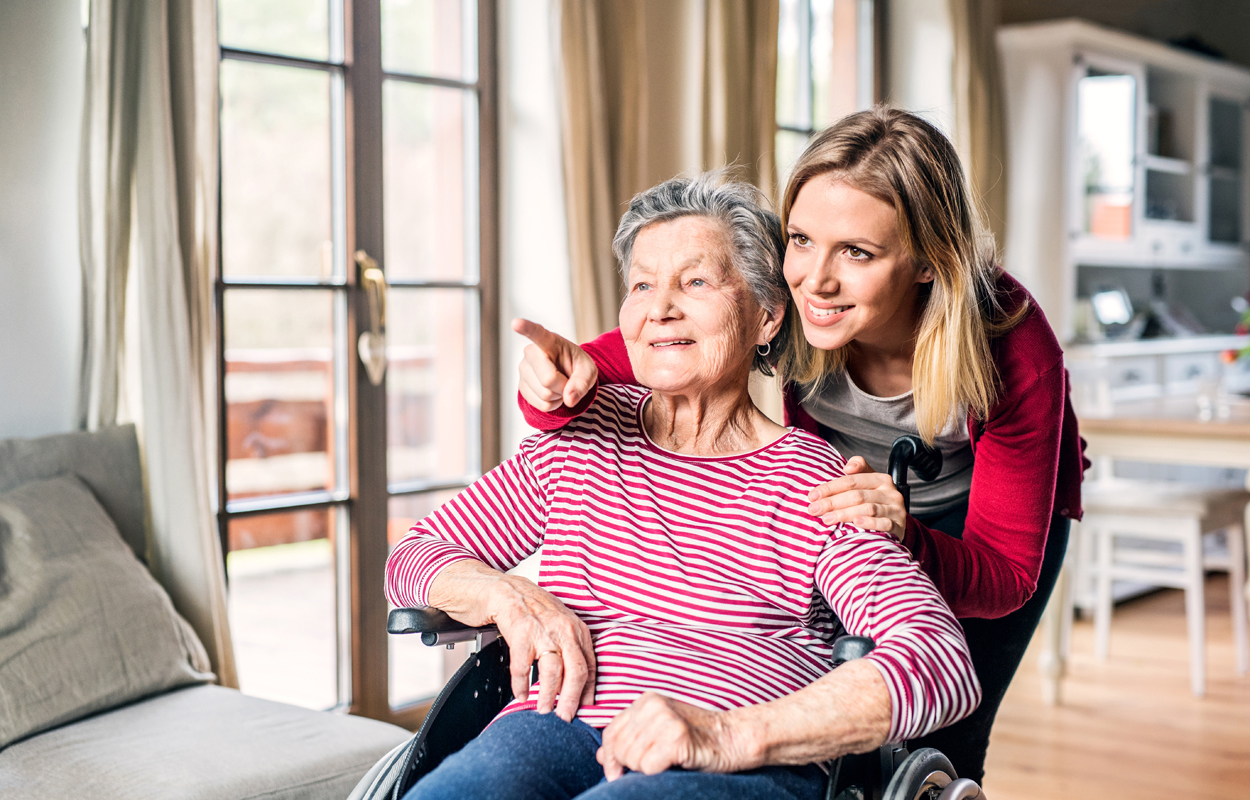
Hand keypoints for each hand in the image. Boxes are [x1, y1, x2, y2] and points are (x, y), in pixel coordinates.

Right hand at [485, 575, 596, 721]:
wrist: (504, 589)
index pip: (590, 664)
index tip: (587, 707)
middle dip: (572, 699)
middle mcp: (564, 629)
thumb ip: (570, 645)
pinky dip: (521, 686)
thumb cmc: (532, 607)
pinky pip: (522, 668)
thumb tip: (576, 680)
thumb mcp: (560, 622)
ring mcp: (543, 631)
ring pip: (552, 672)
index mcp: (577, 629)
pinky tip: (521, 695)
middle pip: (576, 671)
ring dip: (548, 696)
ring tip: (544, 710)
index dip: (589, 690)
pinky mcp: (521, 634)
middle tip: (566, 717)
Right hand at [513, 318, 597, 411]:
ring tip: (560, 384)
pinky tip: (553, 393)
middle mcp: (531, 353)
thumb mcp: (589, 370)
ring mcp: (523, 370)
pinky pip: (541, 405)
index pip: (537, 333)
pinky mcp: (521, 386)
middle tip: (568, 379)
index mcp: (550, 341)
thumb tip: (568, 399)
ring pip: (545, 395)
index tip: (515, 323)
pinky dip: (553, 405)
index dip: (526, 328)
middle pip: (548, 379)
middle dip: (563, 386)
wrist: (567, 376)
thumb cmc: (578, 367)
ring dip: (558, 396)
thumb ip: (583, 383)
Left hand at [596, 693, 754, 779]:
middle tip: (649, 768)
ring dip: (645, 769)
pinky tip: (673, 764)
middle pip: (619, 748)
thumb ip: (631, 738)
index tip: (615, 773)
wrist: (732, 738)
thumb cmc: (695, 738)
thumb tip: (601, 755)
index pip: (610, 733)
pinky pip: (648, 767)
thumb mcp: (658, 731)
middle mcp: (653, 706)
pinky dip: (657, 772)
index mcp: (646, 701)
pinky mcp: (677, 738)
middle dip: (628, 766)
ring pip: (632, 759)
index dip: (609, 757)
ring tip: (665, 763)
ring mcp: (666, 720)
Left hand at [807, 456, 906, 538]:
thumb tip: (847, 467)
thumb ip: (857, 470)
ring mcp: (895, 510)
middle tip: (814, 509)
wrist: (896, 522)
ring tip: (827, 518)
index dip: (830, 488)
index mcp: (880, 479)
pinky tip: (856, 523)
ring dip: (845, 514)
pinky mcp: (898, 526)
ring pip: (868, 509)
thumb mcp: (868, 483)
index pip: (851, 481)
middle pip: (857, 495)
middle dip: (832, 502)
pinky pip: (884, 524)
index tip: (812, 496)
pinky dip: (869, 523)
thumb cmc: (875, 501)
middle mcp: (890, 493)